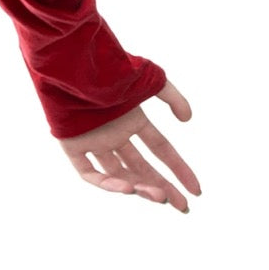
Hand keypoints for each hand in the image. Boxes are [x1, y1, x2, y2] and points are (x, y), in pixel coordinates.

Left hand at [59, 81, 200, 212]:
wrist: (75, 63)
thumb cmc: (111, 68)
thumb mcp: (151, 80)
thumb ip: (172, 97)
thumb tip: (188, 119)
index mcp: (131, 119)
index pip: (160, 149)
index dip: (178, 168)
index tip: (196, 190)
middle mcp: (114, 133)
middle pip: (141, 167)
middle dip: (163, 187)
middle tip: (182, 206)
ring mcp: (94, 141)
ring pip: (119, 173)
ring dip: (140, 187)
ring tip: (159, 196)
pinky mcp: (72, 146)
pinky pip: (89, 172)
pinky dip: (107, 183)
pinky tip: (128, 188)